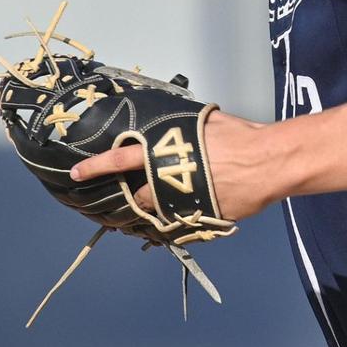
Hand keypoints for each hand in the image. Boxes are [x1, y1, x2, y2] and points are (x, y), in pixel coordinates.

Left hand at [70, 109, 273, 221]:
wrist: (268, 163)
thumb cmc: (241, 137)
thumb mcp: (205, 124)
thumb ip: (182, 128)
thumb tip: (174, 125)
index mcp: (164, 154)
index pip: (120, 161)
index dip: (96, 168)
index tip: (77, 174)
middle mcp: (169, 181)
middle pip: (139, 198)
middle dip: (131, 202)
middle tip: (123, 203)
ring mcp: (185, 203)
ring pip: (160, 215)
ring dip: (156, 213)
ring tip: (155, 211)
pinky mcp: (203, 218)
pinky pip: (185, 223)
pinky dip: (182, 221)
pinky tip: (186, 216)